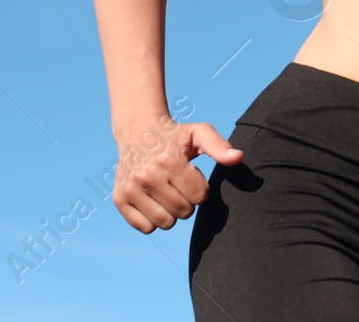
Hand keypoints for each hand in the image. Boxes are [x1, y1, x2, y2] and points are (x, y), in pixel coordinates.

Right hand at [110, 115, 242, 233]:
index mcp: (169, 160)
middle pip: (184, 212)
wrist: (138, 130)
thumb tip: (238, 158)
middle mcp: (147, 175)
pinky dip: (153, 220)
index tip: (192, 175)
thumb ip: (219, 146)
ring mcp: (130, 188)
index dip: (201, 188)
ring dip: (172, 213)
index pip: (200, 197)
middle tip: (179, 184)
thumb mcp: (199, 133)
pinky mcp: (119, 199)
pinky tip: (153, 200)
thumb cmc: (175, 135)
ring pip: (165, 223)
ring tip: (168, 192)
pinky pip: (145, 228)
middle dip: (188, 201)